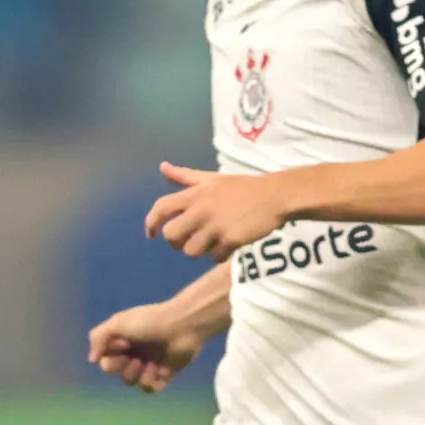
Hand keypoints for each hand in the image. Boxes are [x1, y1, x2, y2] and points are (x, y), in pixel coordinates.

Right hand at [88, 300, 207, 392]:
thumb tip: (93, 360)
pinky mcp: (162, 374)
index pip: (104, 359)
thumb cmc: (150, 321)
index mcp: (121, 340)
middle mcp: (132, 352)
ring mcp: (147, 364)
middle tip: (135, 359)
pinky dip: (150, 383)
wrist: (183, 326)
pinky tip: (158, 372)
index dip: (110, 356)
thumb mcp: (118, 322)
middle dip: (122, 368)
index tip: (124, 343)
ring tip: (150, 364)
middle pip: (115, 372)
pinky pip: (148, 389)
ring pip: (130, 382)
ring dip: (137, 375)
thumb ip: (98, 337)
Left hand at [145, 163, 288, 257]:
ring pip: (191, 251)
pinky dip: (219, 255)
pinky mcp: (231, 240)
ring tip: (211, 242)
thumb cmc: (242, 188)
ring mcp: (215, 226)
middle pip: (172, 236)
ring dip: (199, 250)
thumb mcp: (212, 178)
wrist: (274, 196)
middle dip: (177, 242)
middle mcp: (201, 210)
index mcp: (195, 194)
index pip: (161, 208)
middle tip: (188, 240)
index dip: (151, 223)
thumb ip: (185, 176)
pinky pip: (214, 257)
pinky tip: (228, 246)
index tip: (151, 234)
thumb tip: (162, 167)